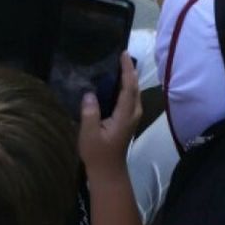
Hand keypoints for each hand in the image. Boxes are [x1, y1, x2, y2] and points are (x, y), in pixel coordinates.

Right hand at [77, 54, 141, 176]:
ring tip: (119, 63)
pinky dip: (126, 86)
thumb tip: (89, 93)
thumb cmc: (98, 153)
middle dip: (130, 69)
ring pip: (134, 91)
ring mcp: (133, 116)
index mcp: (125, 115)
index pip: (129, 87)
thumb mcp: (89, 134)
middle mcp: (133, 113)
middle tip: (121, 54)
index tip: (124, 54)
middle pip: (134, 86)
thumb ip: (90, 113)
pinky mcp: (128, 119)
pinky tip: (115, 82)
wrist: (108, 170)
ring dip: (128, 77)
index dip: (127, 70)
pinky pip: (130, 97)